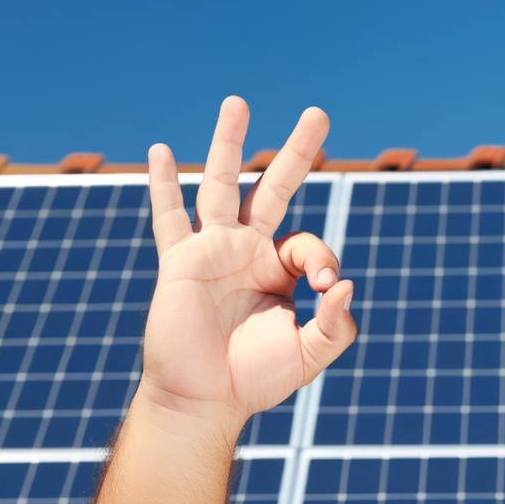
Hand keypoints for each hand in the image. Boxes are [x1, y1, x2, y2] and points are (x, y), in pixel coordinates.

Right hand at [139, 95, 355, 423]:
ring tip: (238, 103)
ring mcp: (213, 252)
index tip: (323, 284)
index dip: (320, 257)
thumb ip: (336, 324)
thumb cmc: (257, 380)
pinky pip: (169, 218)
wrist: (205, 400)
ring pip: (220, 186)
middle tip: (319, 113)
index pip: (308, 243)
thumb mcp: (310, 355)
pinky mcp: (181, 262)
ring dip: (228, 144)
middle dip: (297, 153)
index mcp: (281, 273)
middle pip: (274, 189)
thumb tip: (344, 283)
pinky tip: (159, 152)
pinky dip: (162, 186)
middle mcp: (248, 253)